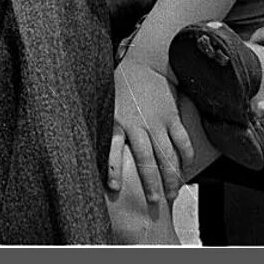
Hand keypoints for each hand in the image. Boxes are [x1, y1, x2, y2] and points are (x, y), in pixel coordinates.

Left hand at [110, 56, 191, 207]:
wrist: (147, 62)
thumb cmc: (123, 83)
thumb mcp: (106, 101)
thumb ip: (102, 122)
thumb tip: (78, 137)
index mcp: (117, 121)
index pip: (112, 148)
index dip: (113, 168)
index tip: (114, 187)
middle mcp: (138, 124)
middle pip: (146, 159)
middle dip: (151, 182)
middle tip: (154, 201)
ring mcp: (157, 122)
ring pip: (167, 155)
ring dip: (171, 176)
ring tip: (172, 193)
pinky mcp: (173, 117)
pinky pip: (182, 141)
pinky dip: (186, 156)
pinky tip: (186, 169)